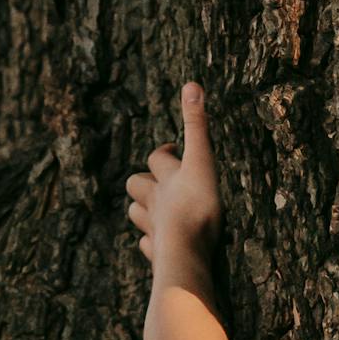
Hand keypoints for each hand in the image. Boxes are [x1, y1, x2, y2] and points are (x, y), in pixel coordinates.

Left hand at [124, 81, 222, 271]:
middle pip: (137, 185)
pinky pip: (147, 246)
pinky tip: (157, 244)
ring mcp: (154, 229)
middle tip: (158, 182)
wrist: (185, 254)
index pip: (157, 158)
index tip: (173, 148)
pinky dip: (149, 242)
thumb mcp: (201, 162)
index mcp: (167, 179)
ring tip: (154, 211)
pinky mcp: (158, 255)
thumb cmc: (196, 208)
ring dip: (142, 209)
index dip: (164, 152)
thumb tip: (191, 83)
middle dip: (144, 181)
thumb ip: (197, 127)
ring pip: (137, 213)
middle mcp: (155, 202)